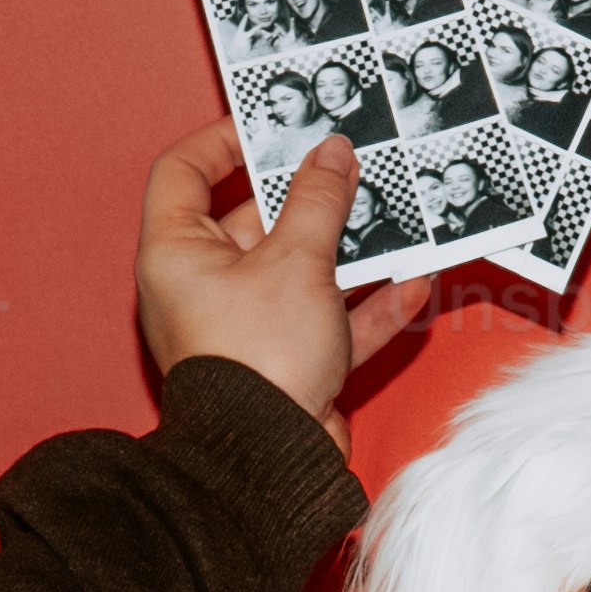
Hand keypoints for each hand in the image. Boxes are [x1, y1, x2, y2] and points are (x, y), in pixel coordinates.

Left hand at [136, 116, 445, 420]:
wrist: (268, 466)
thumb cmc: (258, 360)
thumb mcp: (297, 260)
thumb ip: (319, 200)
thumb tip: (332, 154)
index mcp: (178, 253)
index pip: (183, 173)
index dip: (222, 140)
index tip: (269, 125)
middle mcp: (204, 288)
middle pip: (254, 221)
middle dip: (310, 198)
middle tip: (353, 166)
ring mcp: (247, 328)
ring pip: (301, 273)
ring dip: (350, 253)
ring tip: (395, 220)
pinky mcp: (286, 365)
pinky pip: (328, 324)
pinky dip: (366, 308)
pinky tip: (412, 288)